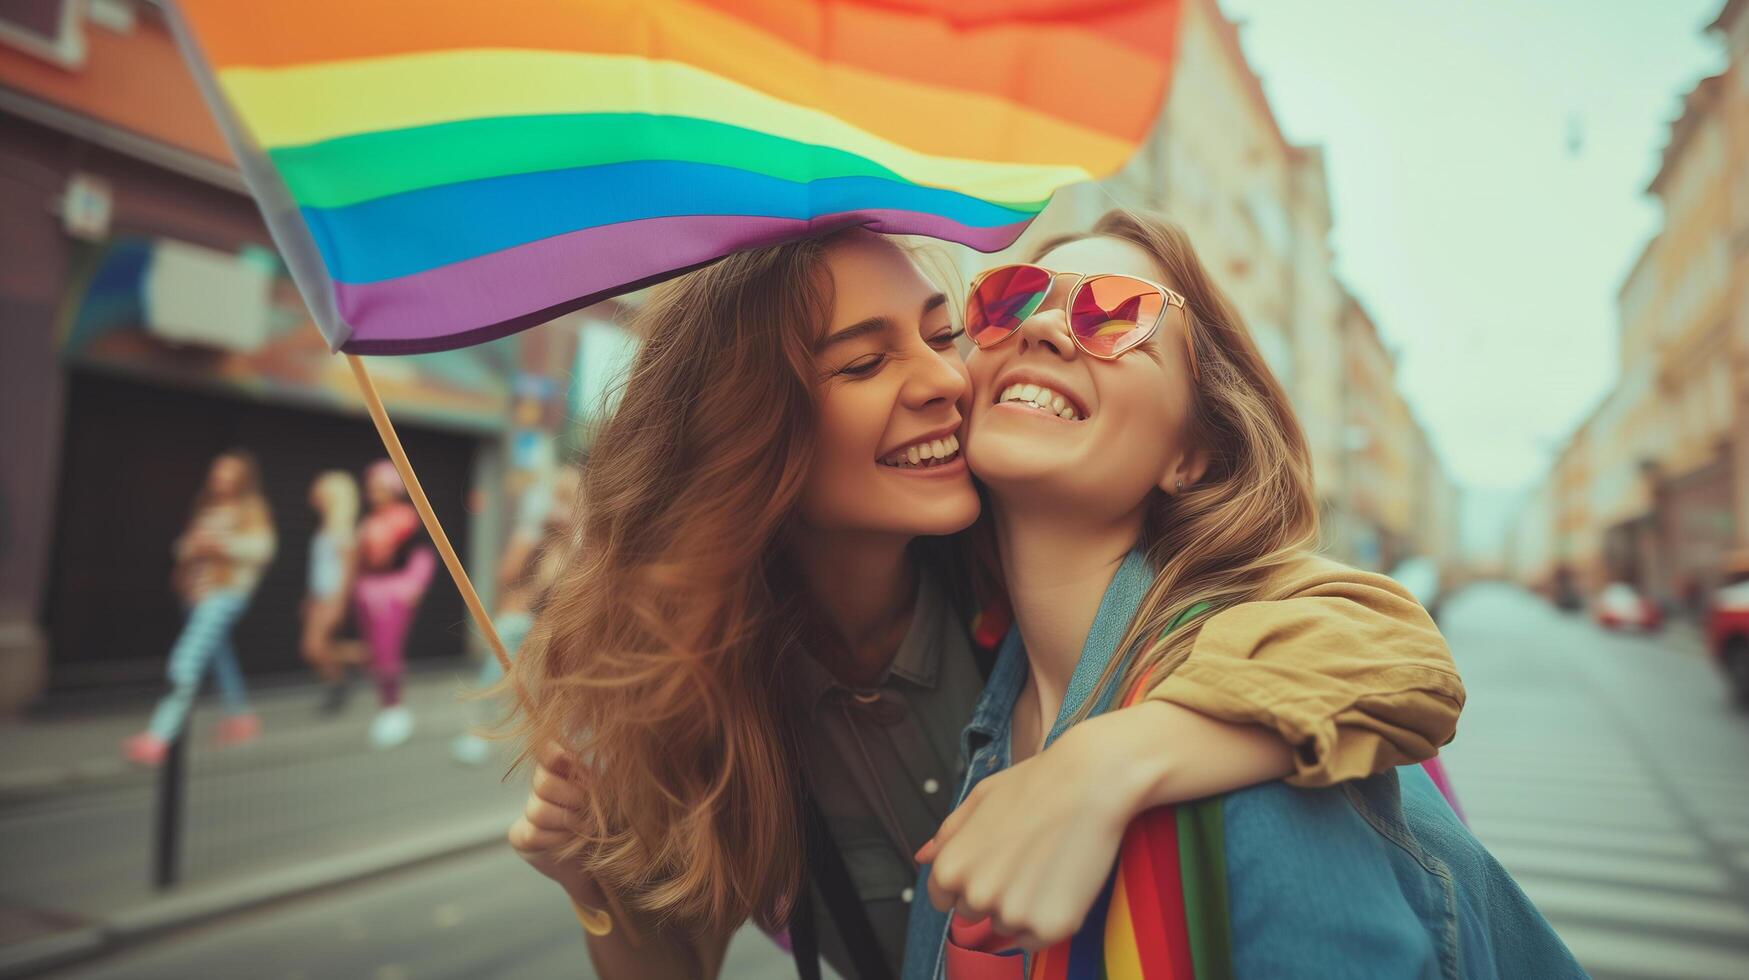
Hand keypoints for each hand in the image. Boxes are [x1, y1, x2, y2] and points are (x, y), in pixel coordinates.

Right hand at [508, 742, 610, 912]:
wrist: (602, 865)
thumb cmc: (610, 824)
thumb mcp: (608, 799)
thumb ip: (598, 782)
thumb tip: (604, 765)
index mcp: (564, 769)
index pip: (547, 751)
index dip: (553, 753)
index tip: (567, 758)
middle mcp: (542, 787)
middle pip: (542, 782)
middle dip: (571, 796)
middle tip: (587, 807)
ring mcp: (529, 812)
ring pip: (537, 810)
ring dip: (565, 820)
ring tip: (585, 827)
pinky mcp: (522, 837)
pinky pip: (533, 834)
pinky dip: (556, 839)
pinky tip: (569, 842)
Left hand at [915, 714, 1153, 950]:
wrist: (1091, 781)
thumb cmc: (1036, 784)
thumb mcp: (979, 798)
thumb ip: (948, 833)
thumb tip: (923, 857)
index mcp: (951, 868)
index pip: (943, 899)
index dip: (967, 881)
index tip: (993, 863)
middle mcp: (976, 897)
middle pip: (974, 913)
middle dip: (994, 893)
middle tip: (1025, 857)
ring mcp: (1013, 914)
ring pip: (1007, 926)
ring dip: (1022, 907)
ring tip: (1046, 865)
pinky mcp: (1050, 927)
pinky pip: (1037, 940)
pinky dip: (1048, 920)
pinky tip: (1061, 883)